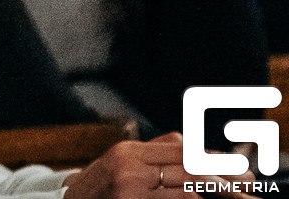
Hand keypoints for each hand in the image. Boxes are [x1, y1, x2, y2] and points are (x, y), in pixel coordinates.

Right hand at [64, 133, 233, 198]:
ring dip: (214, 194)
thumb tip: (194, 148)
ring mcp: (132, 192)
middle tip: (246, 183)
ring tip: (235, 195)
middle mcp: (130, 169)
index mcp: (129, 152)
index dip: (212, 158)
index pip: (181, 149)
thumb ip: (154, 153)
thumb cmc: (97, 186)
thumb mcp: (120, 161)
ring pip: (187, 191)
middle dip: (222, 178)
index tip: (235, 166)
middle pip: (188, 169)